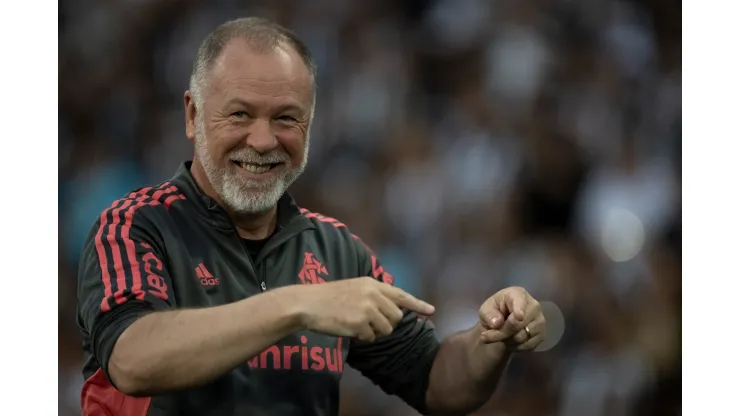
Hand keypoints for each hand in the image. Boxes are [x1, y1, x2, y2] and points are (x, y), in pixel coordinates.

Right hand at [292, 277, 434, 341]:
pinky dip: (361, 337)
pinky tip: (348, 328)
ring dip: (374, 332)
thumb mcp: (354, 288)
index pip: (401, 294)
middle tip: (369, 323)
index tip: (432, 311)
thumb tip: (391, 309)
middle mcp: (373, 295)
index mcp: (372, 284)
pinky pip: (371, 337)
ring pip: (386, 330)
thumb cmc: (328, 297)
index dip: (418, 304)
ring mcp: (367, 309)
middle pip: (396, 317)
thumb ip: (373, 295)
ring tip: (356, 323)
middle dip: (387, 324)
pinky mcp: (360, 323)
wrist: (308, 303)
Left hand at [477, 286, 544, 351]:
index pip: (520, 302)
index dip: (519, 309)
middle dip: (501, 333)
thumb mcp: (485, 310)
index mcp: (518, 294)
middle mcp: (534, 305)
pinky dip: (516, 347)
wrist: (502, 324)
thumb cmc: (494, 312)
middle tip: (486, 337)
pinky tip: (511, 341)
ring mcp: (540, 320)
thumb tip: (497, 323)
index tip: (519, 316)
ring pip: (522, 336)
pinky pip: (528, 345)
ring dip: (507, 340)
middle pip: (518, 323)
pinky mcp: (542, 334)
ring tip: (501, 336)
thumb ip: (488, 314)